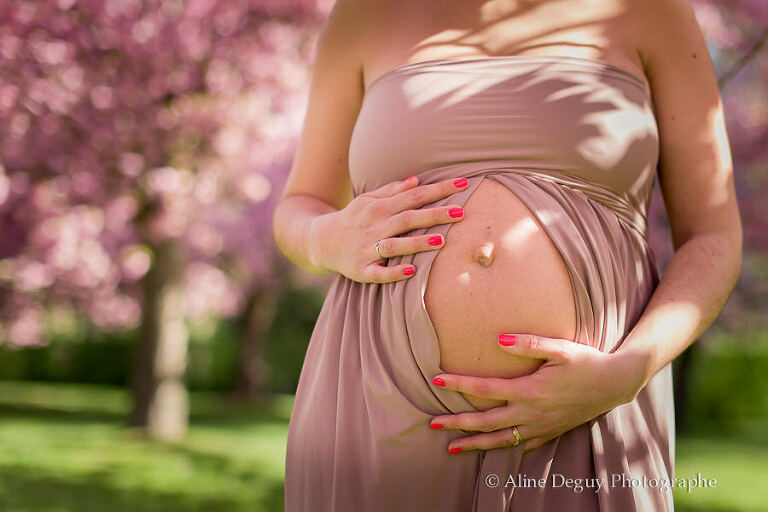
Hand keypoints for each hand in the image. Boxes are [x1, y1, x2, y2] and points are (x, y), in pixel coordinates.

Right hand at [308, 174, 468, 282]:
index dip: (438, 189)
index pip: (414, 196)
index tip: (463, 183)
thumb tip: (417, 180)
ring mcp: (367, 248)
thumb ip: (392, 191)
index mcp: (379, 207)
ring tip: (442, 240)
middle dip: (435, 214)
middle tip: (461, 211)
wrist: (320, 241)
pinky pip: (379, 272)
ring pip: (395, 245)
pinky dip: (394, 272)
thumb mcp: (368, 200)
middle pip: (408, 218)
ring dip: (417, 243)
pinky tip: (411, 272)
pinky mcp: (362, 269)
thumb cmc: (353, 219)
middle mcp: (374, 226)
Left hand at [429, 333, 647, 453]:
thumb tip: (499, 339)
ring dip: (474, 444)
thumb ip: (529, 344)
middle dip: (457, 424)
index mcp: (530, 390)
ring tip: (451, 449)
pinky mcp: (550, 432)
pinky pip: (522, 446)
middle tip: (432, 425)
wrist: (616, 384)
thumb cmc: (587, 362)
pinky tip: (490, 451)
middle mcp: (532, 413)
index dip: (460, 385)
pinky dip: (503, 449)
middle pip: (486, 422)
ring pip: (501, 440)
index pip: (486, 390)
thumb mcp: (560, 348)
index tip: (437, 380)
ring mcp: (540, 427)